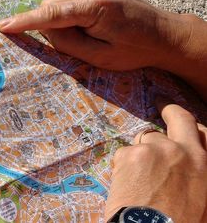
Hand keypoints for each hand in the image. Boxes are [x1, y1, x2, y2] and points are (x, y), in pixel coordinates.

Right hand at [0, 0, 206, 100]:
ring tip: (75, 28)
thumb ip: (67, 43)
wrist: (162, 34)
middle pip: (50, 1)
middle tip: (67, 41)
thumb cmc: (134, 51)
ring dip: (54, 10)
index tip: (2, 27)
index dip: (24, 21)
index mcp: (97, 7)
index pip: (51, 13)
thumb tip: (44, 29)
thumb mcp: (99, 57)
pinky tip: (73, 11)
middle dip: (47, 22)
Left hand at [105, 99, 206, 221]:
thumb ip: (195, 168)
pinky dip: (126, 165)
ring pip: (144, 140)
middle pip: (169, 121)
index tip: (172, 113)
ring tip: (141, 179)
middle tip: (159, 115)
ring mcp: (150, 149)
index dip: (181, 118)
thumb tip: (188, 160)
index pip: (195, 125)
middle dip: (166, 116)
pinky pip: (125, 153)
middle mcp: (178, 149)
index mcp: (201, 161)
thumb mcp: (201, 195)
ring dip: (143, 153)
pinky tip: (128, 184)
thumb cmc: (179, 220)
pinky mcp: (127, 155)